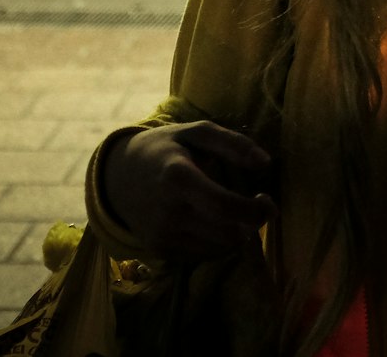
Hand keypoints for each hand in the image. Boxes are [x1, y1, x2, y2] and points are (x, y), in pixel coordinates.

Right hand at [101, 120, 276, 260]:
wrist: (118, 176)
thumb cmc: (165, 148)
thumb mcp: (196, 132)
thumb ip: (233, 143)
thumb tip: (266, 162)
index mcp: (178, 178)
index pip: (224, 207)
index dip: (254, 210)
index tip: (267, 200)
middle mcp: (169, 212)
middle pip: (226, 233)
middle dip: (252, 224)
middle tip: (260, 207)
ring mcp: (162, 235)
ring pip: (218, 249)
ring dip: (238, 234)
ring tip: (238, 212)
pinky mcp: (160, 250)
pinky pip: (202, 255)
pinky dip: (218, 242)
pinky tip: (217, 221)